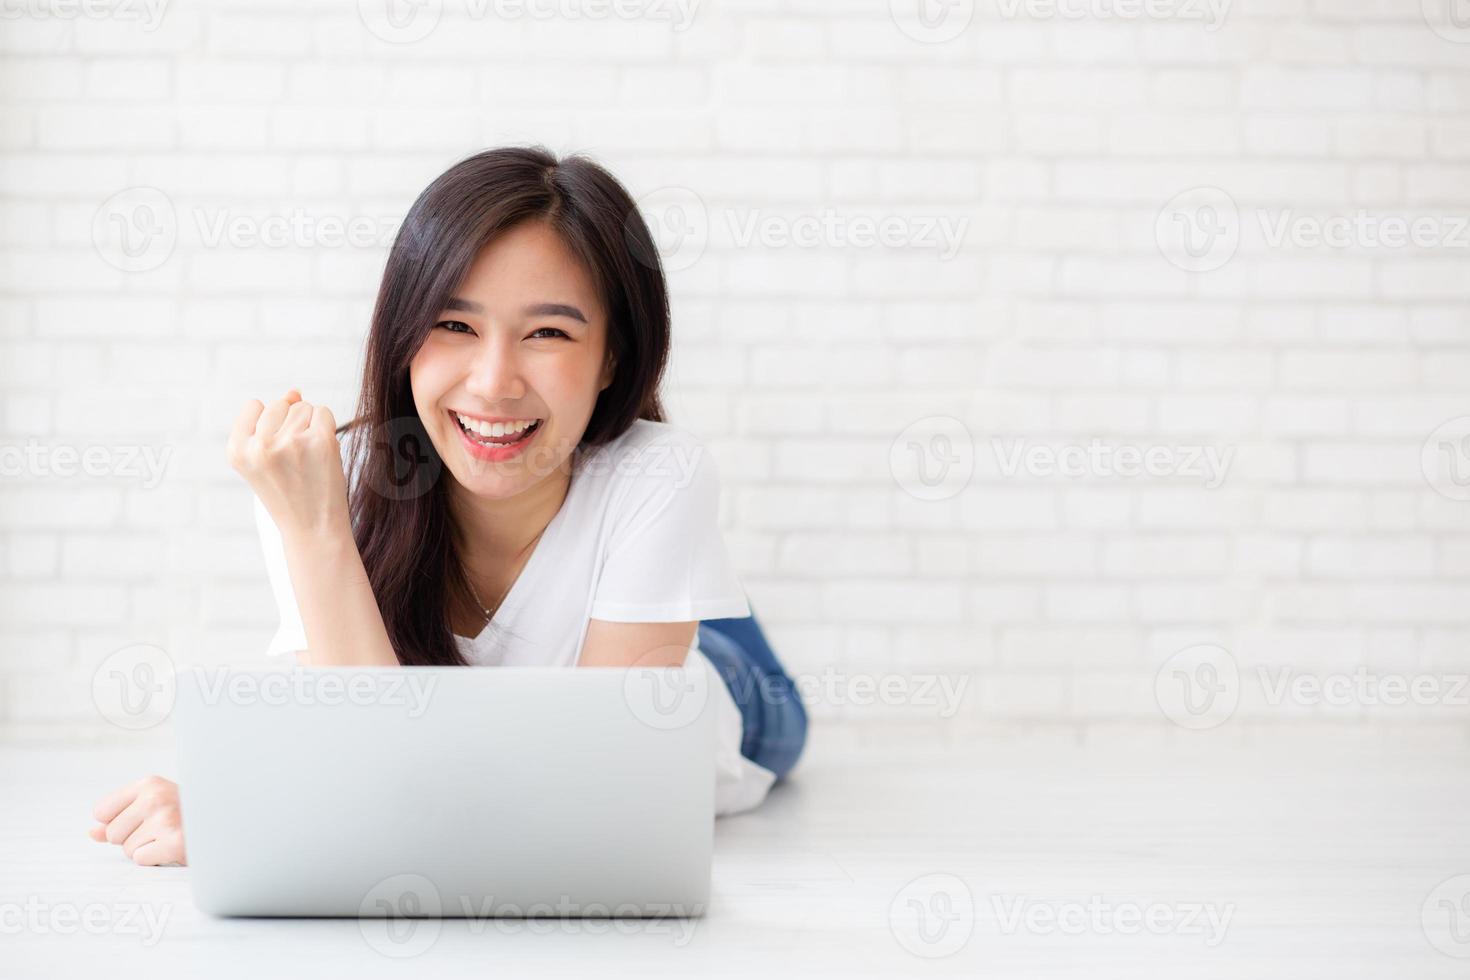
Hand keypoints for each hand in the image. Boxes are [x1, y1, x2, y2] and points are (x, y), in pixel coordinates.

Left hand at [89, 775, 186, 866]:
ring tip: (169, 836)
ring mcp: (166, 819)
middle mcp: (156, 798)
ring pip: (128, 849)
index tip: (141, 818)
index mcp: (149, 783)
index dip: (118, 821)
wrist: (222, 821)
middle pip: (113, 833)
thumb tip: (92, 832)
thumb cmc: (185, 813)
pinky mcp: (175, 842)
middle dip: (132, 838)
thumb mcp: (154, 806)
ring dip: (146, 849)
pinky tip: (174, 847)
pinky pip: (142, 859)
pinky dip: (156, 859)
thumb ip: (120, 817)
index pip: (102, 811)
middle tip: (160, 830)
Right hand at [227, 389, 349, 539]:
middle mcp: (261, 445)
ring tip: (308, 459)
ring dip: (310, 427)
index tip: (275, 452)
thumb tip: (294, 391)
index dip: (269, 425)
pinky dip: (326, 428)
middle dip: (291, 424)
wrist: (313, 529)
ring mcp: (292, 442)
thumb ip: (269, 423)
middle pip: (281, 404)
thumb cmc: (288, 494)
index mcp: (237, 451)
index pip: (254, 406)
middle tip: (295, 460)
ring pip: (304, 407)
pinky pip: (324, 412)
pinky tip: (322, 454)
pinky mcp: (321, 442)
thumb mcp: (262, 460)